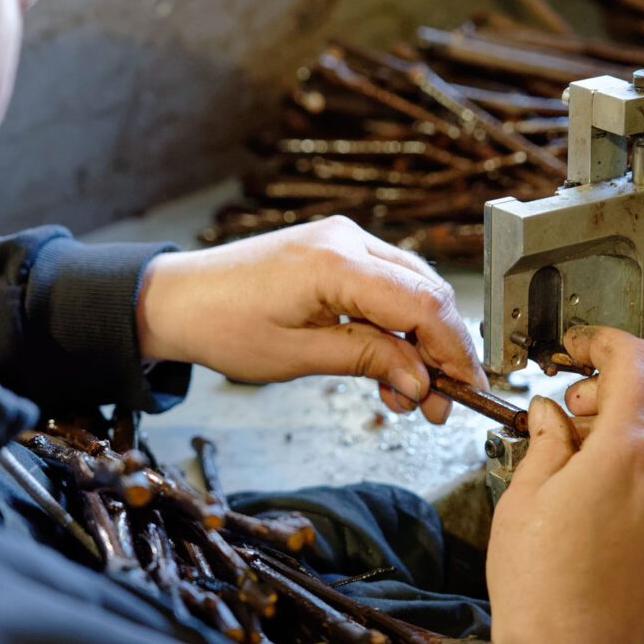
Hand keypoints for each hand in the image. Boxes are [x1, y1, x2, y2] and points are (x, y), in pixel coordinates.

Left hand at [135, 216, 486, 423]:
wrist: (177, 298)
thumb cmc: (222, 324)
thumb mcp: (298, 356)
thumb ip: (369, 361)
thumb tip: (422, 381)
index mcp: (336, 263)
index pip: (423, 305)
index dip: (452, 351)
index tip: (465, 388)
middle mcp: (348, 240)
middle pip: (426, 293)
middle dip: (440, 351)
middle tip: (437, 403)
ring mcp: (344, 240)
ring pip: (412, 290)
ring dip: (419, 343)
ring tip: (405, 394)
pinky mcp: (337, 251)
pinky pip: (387, 286)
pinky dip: (396, 327)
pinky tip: (387, 365)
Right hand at [486, 326, 643, 643]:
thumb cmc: (544, 596)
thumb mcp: (525, 500)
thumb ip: (546, 442)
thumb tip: (552, 415)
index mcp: (631, 455)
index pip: (639, 362)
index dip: (605, 341)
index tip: (582, 345)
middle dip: (623, 378)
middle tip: (578, 398)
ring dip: (636, 419)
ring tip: (583, 447)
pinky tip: (603, 486)